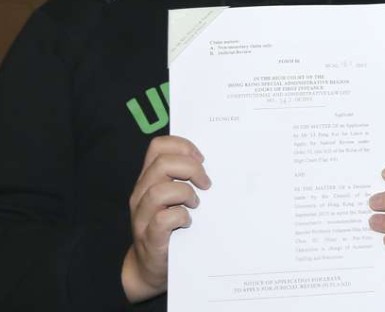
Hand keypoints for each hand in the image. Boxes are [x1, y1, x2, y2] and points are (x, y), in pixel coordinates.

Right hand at [121, 136, 211, 302]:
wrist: (151, 266)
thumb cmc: (169, 226)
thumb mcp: (174, 197)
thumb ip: (185, 178)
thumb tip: (216, 163)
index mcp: (149, 179)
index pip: (158, 146)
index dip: (182, 146)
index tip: (202, 159)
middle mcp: (141, 193)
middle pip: (162, 163)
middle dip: (191, 168)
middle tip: (205, 183)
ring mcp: (143, 216)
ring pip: (160, 190)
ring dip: (186, 193)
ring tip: (196, 204)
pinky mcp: (150, 237)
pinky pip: (163, 219)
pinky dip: (181, 217)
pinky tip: (189, 221)